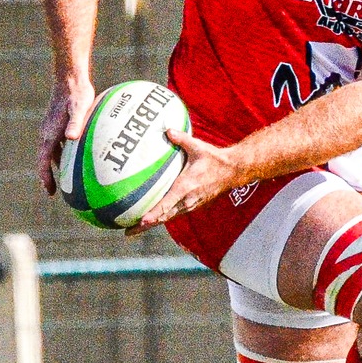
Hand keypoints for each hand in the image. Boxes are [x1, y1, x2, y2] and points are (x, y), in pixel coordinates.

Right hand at [37, 77, 94, 195]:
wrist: (70, 78)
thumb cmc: (77, 93)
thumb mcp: (79, 108)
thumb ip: (76, 122)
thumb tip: (72, 138)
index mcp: (50, 133)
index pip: (43, 160)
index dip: (45, 177)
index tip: (49, 191)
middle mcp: (47, 133)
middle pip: (44, 160)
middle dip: (47, 176)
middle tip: (53, 191)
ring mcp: (51, 129)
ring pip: (50, 153)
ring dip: (53, 167)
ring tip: (61, 180)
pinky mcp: (57, 125)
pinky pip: (57, 146)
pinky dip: (62, 156)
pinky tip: (73, 160)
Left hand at [125, 126, 245, 234]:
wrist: (233, 171)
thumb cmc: (215, 159)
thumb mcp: (198, 147)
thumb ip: (181, 139)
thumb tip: (167, 130)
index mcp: (186, 187)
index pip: (167, 204)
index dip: (154, 214)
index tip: (142, 221)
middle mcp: (187, 200)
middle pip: (163, 217)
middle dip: (146, 226)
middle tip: (128, 232)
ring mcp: (191, 204)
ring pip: (168, 218)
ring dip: (152, 224)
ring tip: (135, 229)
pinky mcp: (193, 205)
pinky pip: (174, 214)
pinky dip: (161, 217)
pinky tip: (152, 217)